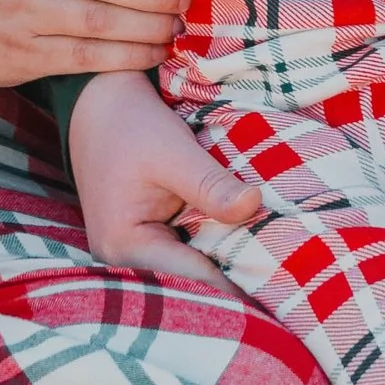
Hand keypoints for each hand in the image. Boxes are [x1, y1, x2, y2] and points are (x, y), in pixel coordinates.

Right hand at [66, 72, 260, 288]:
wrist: (100, 101)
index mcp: (124, 245)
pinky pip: (187, 246)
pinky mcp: (149, 234)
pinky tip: (249, 239)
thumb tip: (255, 206)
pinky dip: (214, 240)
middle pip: (190, 276)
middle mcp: (124, 258)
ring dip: (226, 255)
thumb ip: (212, 185)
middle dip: (234, 271)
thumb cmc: (130, 124)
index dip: (234, 280)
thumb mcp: (174, 152)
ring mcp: (135, 249)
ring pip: (192, 262)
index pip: (190, 275)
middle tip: (284, 273)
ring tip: (274, 261)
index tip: (276, 282)